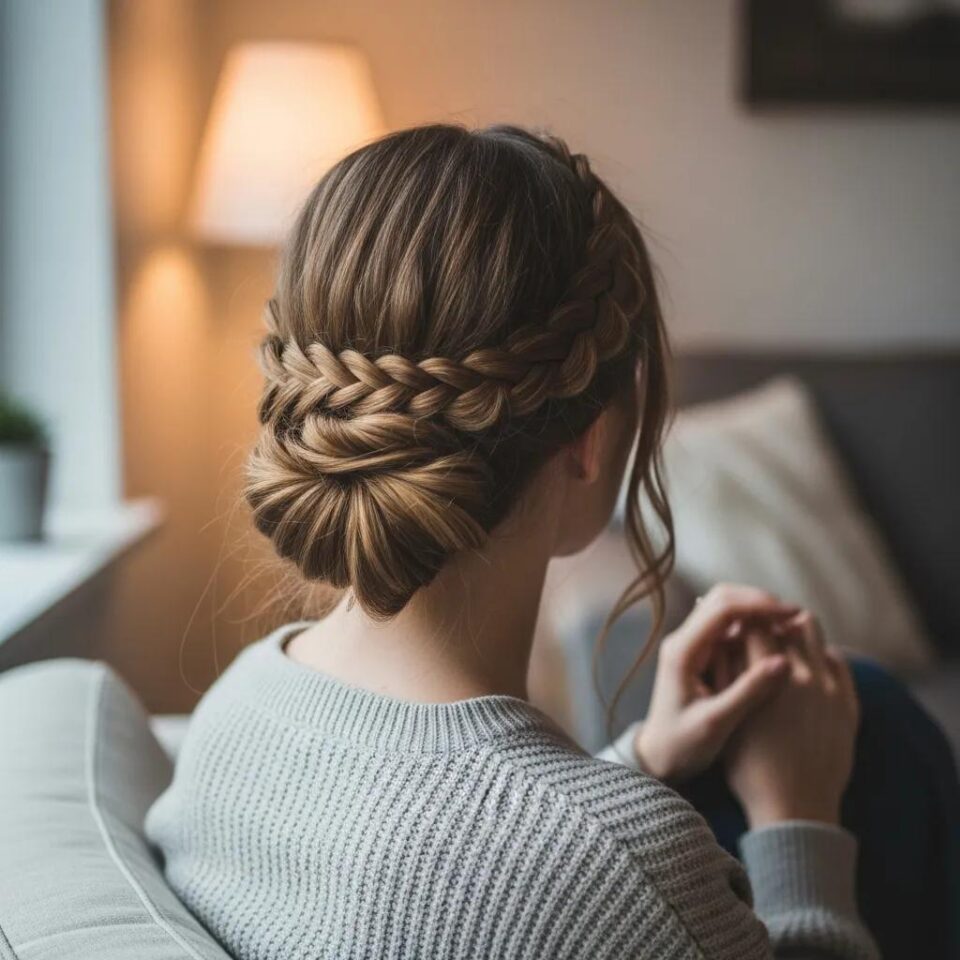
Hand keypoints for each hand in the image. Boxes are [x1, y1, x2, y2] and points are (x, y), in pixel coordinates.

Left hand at [634, 584, 795, 782]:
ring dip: (757, 612)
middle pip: (723, 598)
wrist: (658, 758)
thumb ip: (748, 692)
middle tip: (795, 618)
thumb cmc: (682, 746)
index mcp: (682, 651)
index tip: (793, 615)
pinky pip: (727, 627)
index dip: (760, 605)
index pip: (722, 607)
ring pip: (726, 609)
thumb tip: (784, 661)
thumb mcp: (717, 724)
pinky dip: (752, 626)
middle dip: (760, 602)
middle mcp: (682, 640)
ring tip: (790, 627)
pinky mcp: (700, 654)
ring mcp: (690, 644)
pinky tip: (775, 640)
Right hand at [724, 612, 859, 827]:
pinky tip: (808, 667)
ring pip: (814, 634)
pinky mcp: (847, 704)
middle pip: (787, 622)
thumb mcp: (727, 715)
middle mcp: (804, 675)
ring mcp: (830, 689)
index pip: (755, 624)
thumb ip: (726, 671)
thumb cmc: (749, 765)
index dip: (742, 619)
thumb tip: (726, 633)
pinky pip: (838, 661)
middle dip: (770, 622)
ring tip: (782, 644)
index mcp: (769, 676)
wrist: (793, 809)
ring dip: (796, 632)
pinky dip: (821, 655)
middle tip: (759, 629)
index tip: (735, 623)